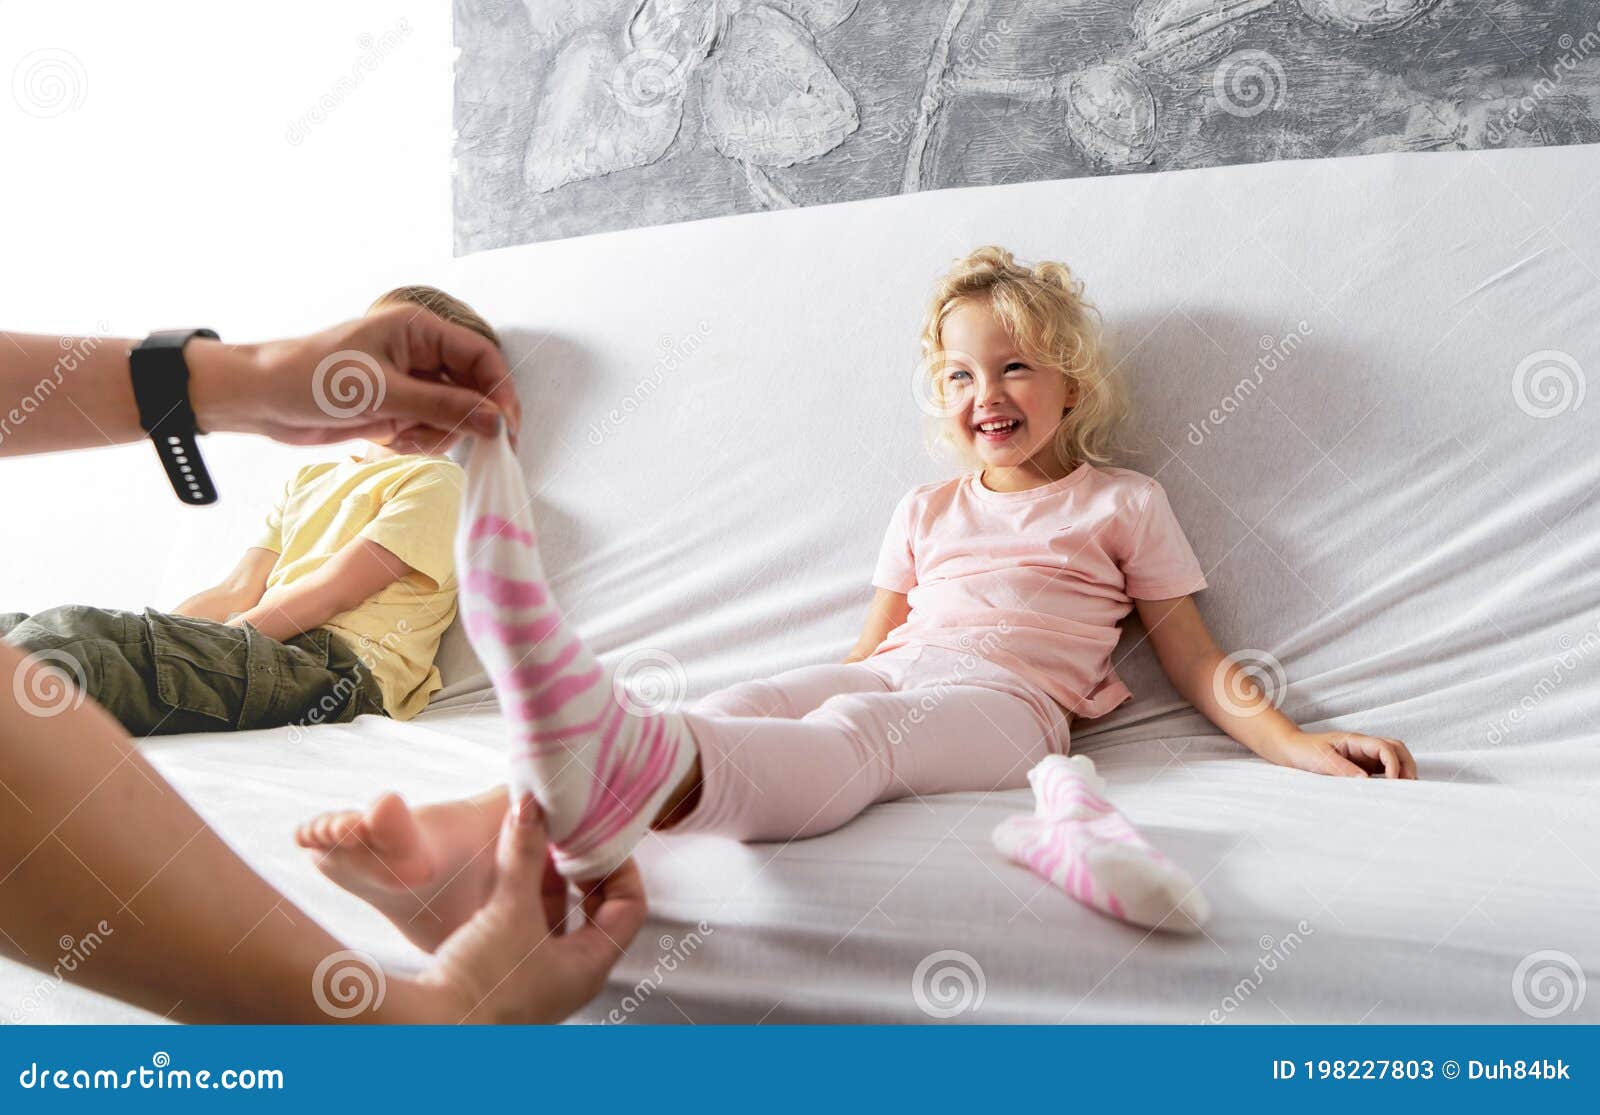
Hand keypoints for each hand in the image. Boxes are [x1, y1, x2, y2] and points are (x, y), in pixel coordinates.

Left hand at [187, 305, 523, 454]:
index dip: (501, 392)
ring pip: (453, 415)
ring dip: (433, 434)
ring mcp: (410, 382)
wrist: (261, 400)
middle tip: (447, 440)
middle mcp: (420, 353)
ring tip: (396, 435)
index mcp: (419, 330)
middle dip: (462, 419)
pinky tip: (382, 439)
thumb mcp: (383, 392)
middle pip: (472, 389)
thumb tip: (496, 422)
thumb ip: (444, 407)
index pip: (481, 357)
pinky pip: (429, 430)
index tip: (507, 429)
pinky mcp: (398, 408)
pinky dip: (415, 442)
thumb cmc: (312, 378)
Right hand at [413, 794, 644, 1023]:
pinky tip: (504, 869)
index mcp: (590, 966)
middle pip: (595, 910)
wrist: (426, 1029)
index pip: (629, 907)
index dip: (619, 868)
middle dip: (581, 869)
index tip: (597, 838)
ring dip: (548, 878)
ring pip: (557, 916)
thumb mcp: (509, 909)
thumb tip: (531, 807)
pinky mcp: (507, 975)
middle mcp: (571, 974)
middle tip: (565, 836)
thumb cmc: (483, 982)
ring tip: (533, 840)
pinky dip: (523, 896)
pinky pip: (527, 925)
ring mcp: (538, 977)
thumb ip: (523, 855)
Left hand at [1270, 730, 1416, 779]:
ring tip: (1403, 791)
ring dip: (1401, 772)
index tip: (1392, 781)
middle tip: (1408, 786)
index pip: (1384, 747)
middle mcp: (1363, 747)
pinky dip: (1390, 779)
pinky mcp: (1361, 766)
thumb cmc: (1303, 751)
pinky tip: (1389, 792)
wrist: (1289, 750)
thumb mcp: (1321, 759)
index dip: (1393, 763)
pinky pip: (1382, 770)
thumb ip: (1343, 769)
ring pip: (1393, 759)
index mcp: (1355, 741)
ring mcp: (1364, 756)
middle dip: (1406, 765)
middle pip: (1396, 749)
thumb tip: (1365, 780)